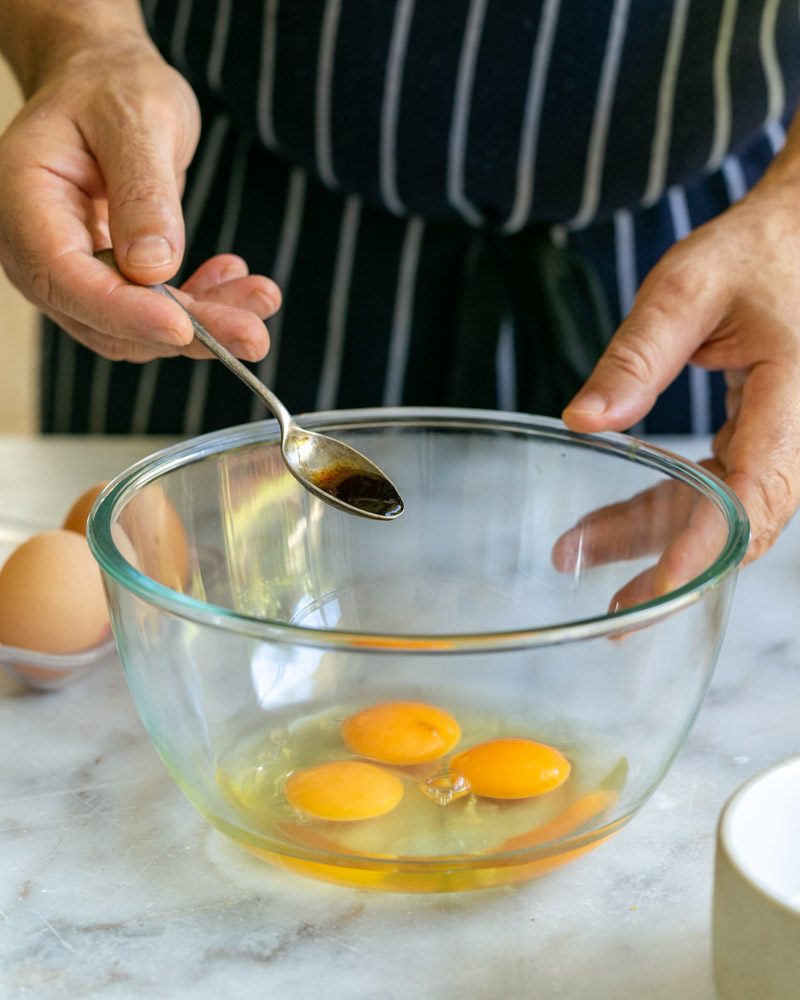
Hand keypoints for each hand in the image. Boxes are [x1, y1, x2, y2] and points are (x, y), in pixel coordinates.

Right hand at [0, 33, 279, 362]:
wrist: (108, 83)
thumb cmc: (112, 87)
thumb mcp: (136, 119)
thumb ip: (143, 192)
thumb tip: (153, 266)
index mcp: (23, 199)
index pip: (63, 277)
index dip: (124, 311)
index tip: (183, 328)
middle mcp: (36, 248)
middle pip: (105, 318)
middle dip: (184, 332)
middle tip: (254, 334)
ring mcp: (71, 273)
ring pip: (136, 329)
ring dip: (203, 325)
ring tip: (260, 299)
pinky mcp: (107, 284)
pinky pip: (153, 316)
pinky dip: (200, 308)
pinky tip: (233, 280)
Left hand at [562, 119, 799, 587]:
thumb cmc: (756, 252)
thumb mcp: (689, 285)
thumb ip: (639, 352)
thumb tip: (584, 419)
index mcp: (794, 398)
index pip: (755, 491)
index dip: (706, 546)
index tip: (657, 589)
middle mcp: (797, 435)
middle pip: (744, 526)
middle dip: (679, 572)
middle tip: (617, 617)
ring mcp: (782, 444)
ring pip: (723, 515)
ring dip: (656, 542)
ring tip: (582, 559)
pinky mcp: (760, 443)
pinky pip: (715, 491)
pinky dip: (662, 510)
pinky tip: (607, 529)